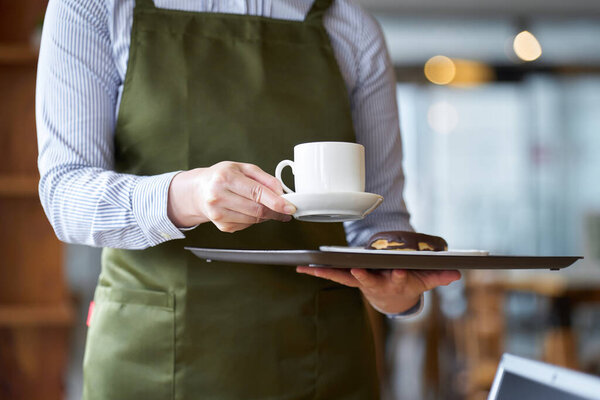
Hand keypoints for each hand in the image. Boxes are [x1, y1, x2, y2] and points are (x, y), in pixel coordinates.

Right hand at [167, 161, 295, 231]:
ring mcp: (218, 213)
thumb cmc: (222, 177)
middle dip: (276, 211)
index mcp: (225, 178)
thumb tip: (281, 192)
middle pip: (256, 210)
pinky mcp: (222, 225)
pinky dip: (254, 219)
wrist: (199, 190)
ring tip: (267, 207)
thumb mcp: (243, 168)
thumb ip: (265, 178)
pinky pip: (247, 225)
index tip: (290, 207)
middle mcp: (218, 196)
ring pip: (254, 220)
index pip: (256, 193)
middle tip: (286, 209)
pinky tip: (249, 210)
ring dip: (266, 216)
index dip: (276, 202)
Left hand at [296, 267, 460, 313]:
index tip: (400, 270)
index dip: (400, 275)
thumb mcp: (425, 280)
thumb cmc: (408, 282)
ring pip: (345, 277)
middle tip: (357, 271)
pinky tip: (301, 266)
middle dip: (364, 276)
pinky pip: (333, 274)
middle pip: (370, 280)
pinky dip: (318, 270)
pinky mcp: (350, 278)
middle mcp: (377, 283)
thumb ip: (438, 276)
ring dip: (328, 273)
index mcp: (397, 282)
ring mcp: (362, 281)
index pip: (401, 279)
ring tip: (311, 267)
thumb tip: (456, 274)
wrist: (393, 297)